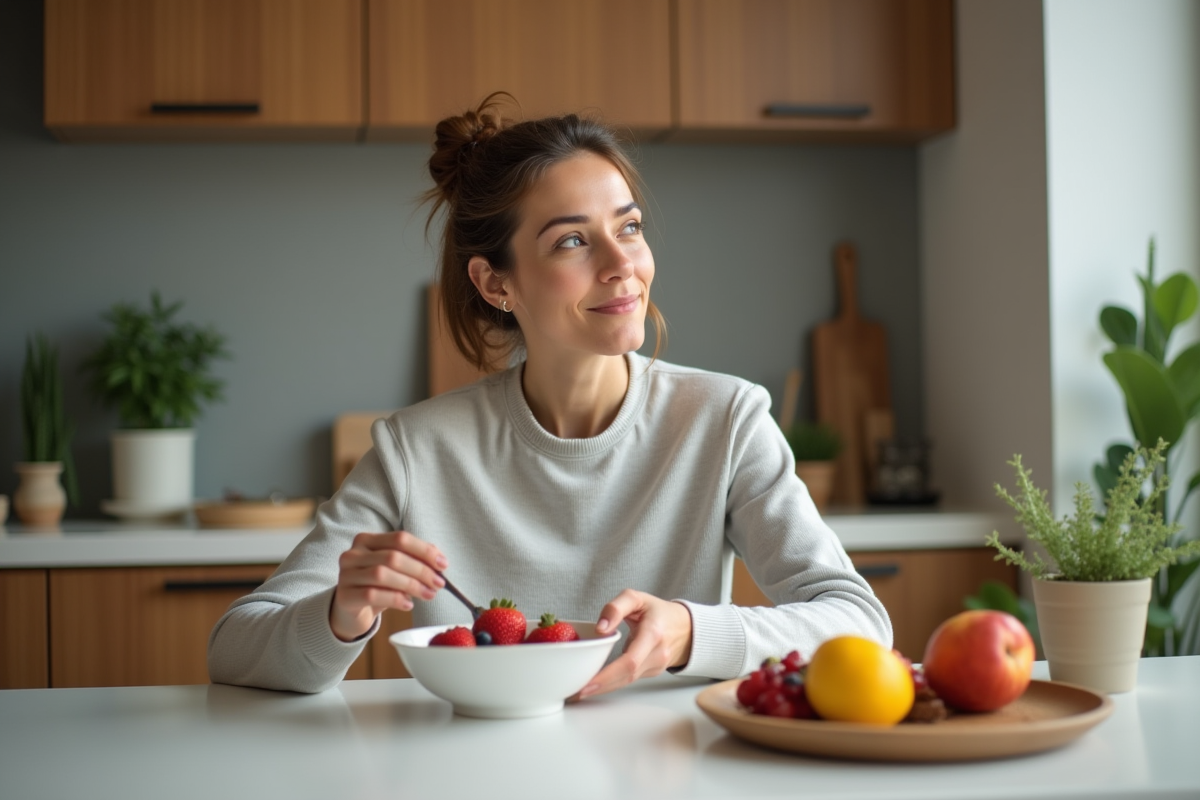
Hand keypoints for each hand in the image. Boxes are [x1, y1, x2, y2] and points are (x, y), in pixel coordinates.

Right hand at [329, 531, 447, 641]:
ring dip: (411, 585)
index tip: (443, 564)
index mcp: (367, 540)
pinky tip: (408, 604)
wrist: (350, 612)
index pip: (400, 539)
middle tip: (438, 584)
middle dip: (421, 570)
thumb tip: (440, 561)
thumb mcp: (395, 570)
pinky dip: (395, 599)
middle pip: (393, 557)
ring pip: (382, 574)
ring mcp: (346, 574)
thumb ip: (414, 560)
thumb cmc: (377, 587)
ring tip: (428, 594)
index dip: (424, 551)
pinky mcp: (344, 596)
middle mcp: (353, 554)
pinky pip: (372, 594)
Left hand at [577, 589, 692, 698]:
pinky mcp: (652, 673)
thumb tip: (600, 628)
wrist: (685, 627)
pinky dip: (612, 683)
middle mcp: (657, 653)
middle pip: (627, 676)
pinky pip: (629, 679)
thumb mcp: (637, 598)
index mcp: (653, 633)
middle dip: (600, 686)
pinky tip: (596, 684)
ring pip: (627, 681)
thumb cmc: (658, 611)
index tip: (588, 682)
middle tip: (575, 691)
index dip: (608, 675)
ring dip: (603, 687)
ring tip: (579, 690)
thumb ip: (616, 607)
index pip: (630, 661)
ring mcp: (656, 666)